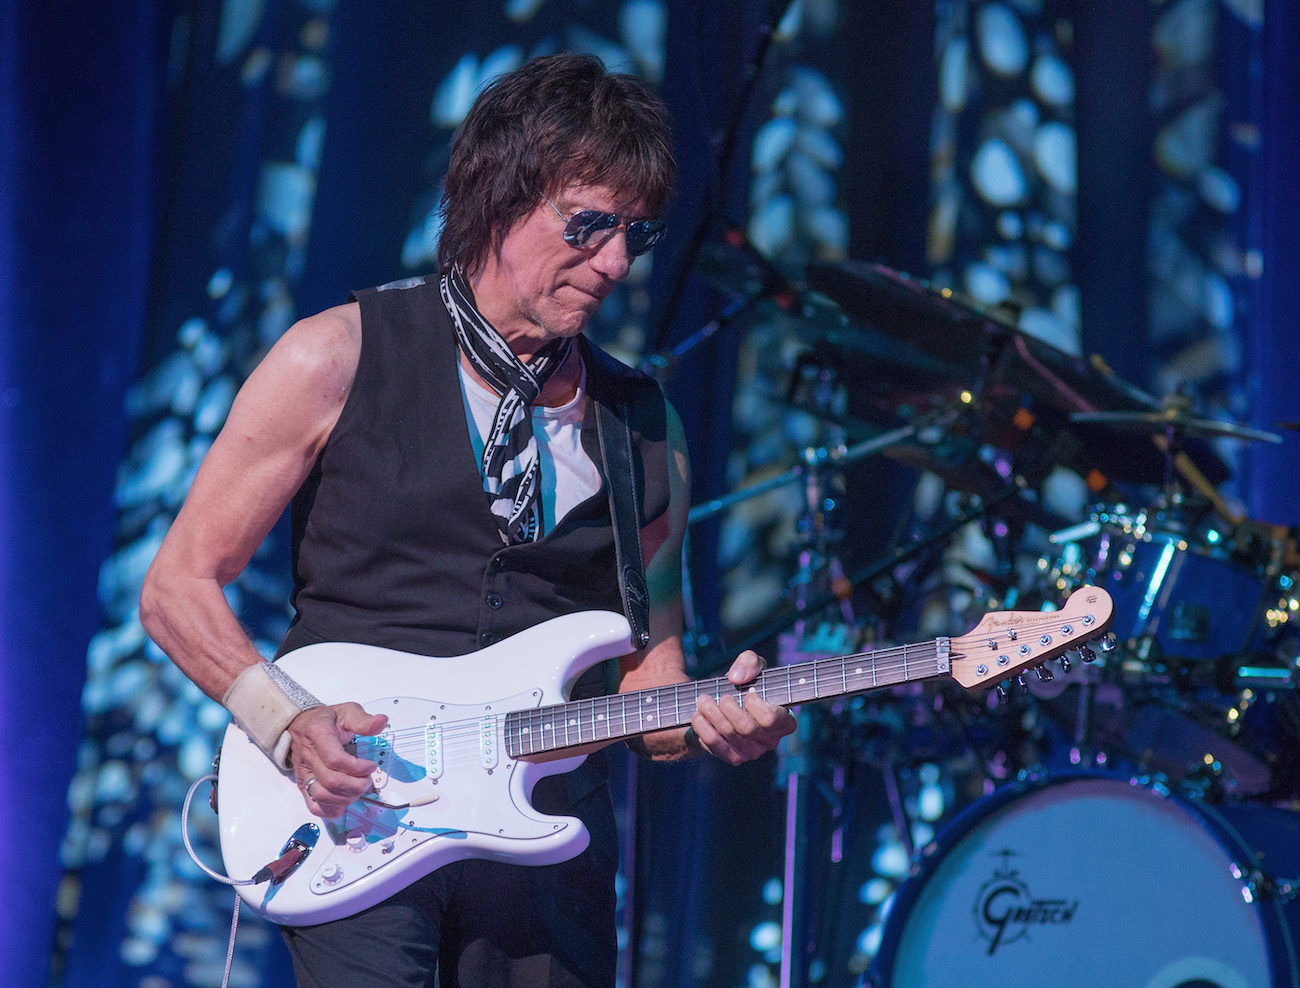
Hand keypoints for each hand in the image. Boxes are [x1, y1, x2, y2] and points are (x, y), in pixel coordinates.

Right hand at [288, 702, 387, 816]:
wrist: (301, 725)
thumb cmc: (324, 720)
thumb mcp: (347, 712)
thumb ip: (364, 720)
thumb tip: (381, 722)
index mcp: (317, 734)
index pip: (335, 759)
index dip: (357, 767)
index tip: (370, 766)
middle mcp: (307, 756)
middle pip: (331, 781)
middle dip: (356, 785)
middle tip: (367, 779)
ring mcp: (304, 773)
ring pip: (323, 796)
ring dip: (347, 797)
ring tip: (358, 787)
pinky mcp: (303, 785)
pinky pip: (314, 805)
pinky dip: (332, 808)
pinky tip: (344, 799)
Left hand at [690, 650, 795, 764]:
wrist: (725, 705)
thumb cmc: (746, 684)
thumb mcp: (751, 665)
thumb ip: (750, 662)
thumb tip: (736, 678)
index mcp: (784, 721)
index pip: (771, 719)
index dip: (755, 704)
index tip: (747, 693)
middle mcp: (771, 740)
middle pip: (746, 727)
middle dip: (727, 707)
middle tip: (719, 696)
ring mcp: (752, 752)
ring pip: (728, 734)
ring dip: (711, 713)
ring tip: (703, 701)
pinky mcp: (733, 758)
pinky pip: (715, 745)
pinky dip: (703, 727)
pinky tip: (698, 716)